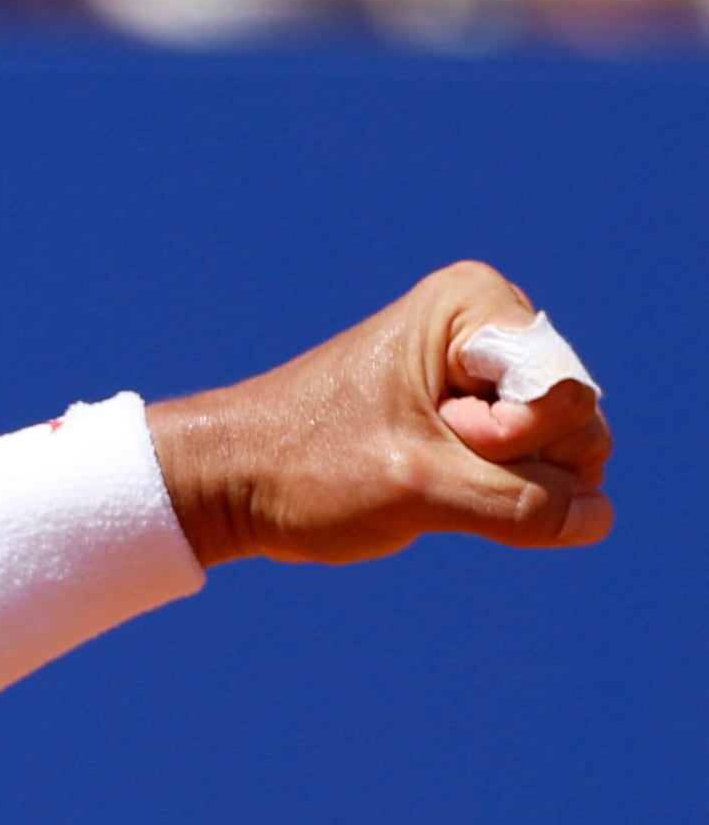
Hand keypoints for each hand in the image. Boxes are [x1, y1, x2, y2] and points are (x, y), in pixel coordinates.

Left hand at [148, 261, 615, 566]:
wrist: (226, 482)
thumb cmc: (304, 470)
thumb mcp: (417, 490)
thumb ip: (523, 506)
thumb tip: (598, 518)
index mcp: (476, 306)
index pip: (567, 398)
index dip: (507, 439)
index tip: (427, 429)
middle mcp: (491, 327)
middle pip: (575, 426)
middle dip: (505, 464)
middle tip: (415, 456)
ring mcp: (486, 376)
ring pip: (558, 457)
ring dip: (493, 486)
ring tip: (412, 467)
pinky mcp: (477, 418)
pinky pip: (528, 472)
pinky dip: (485, 494)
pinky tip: (422, 480)